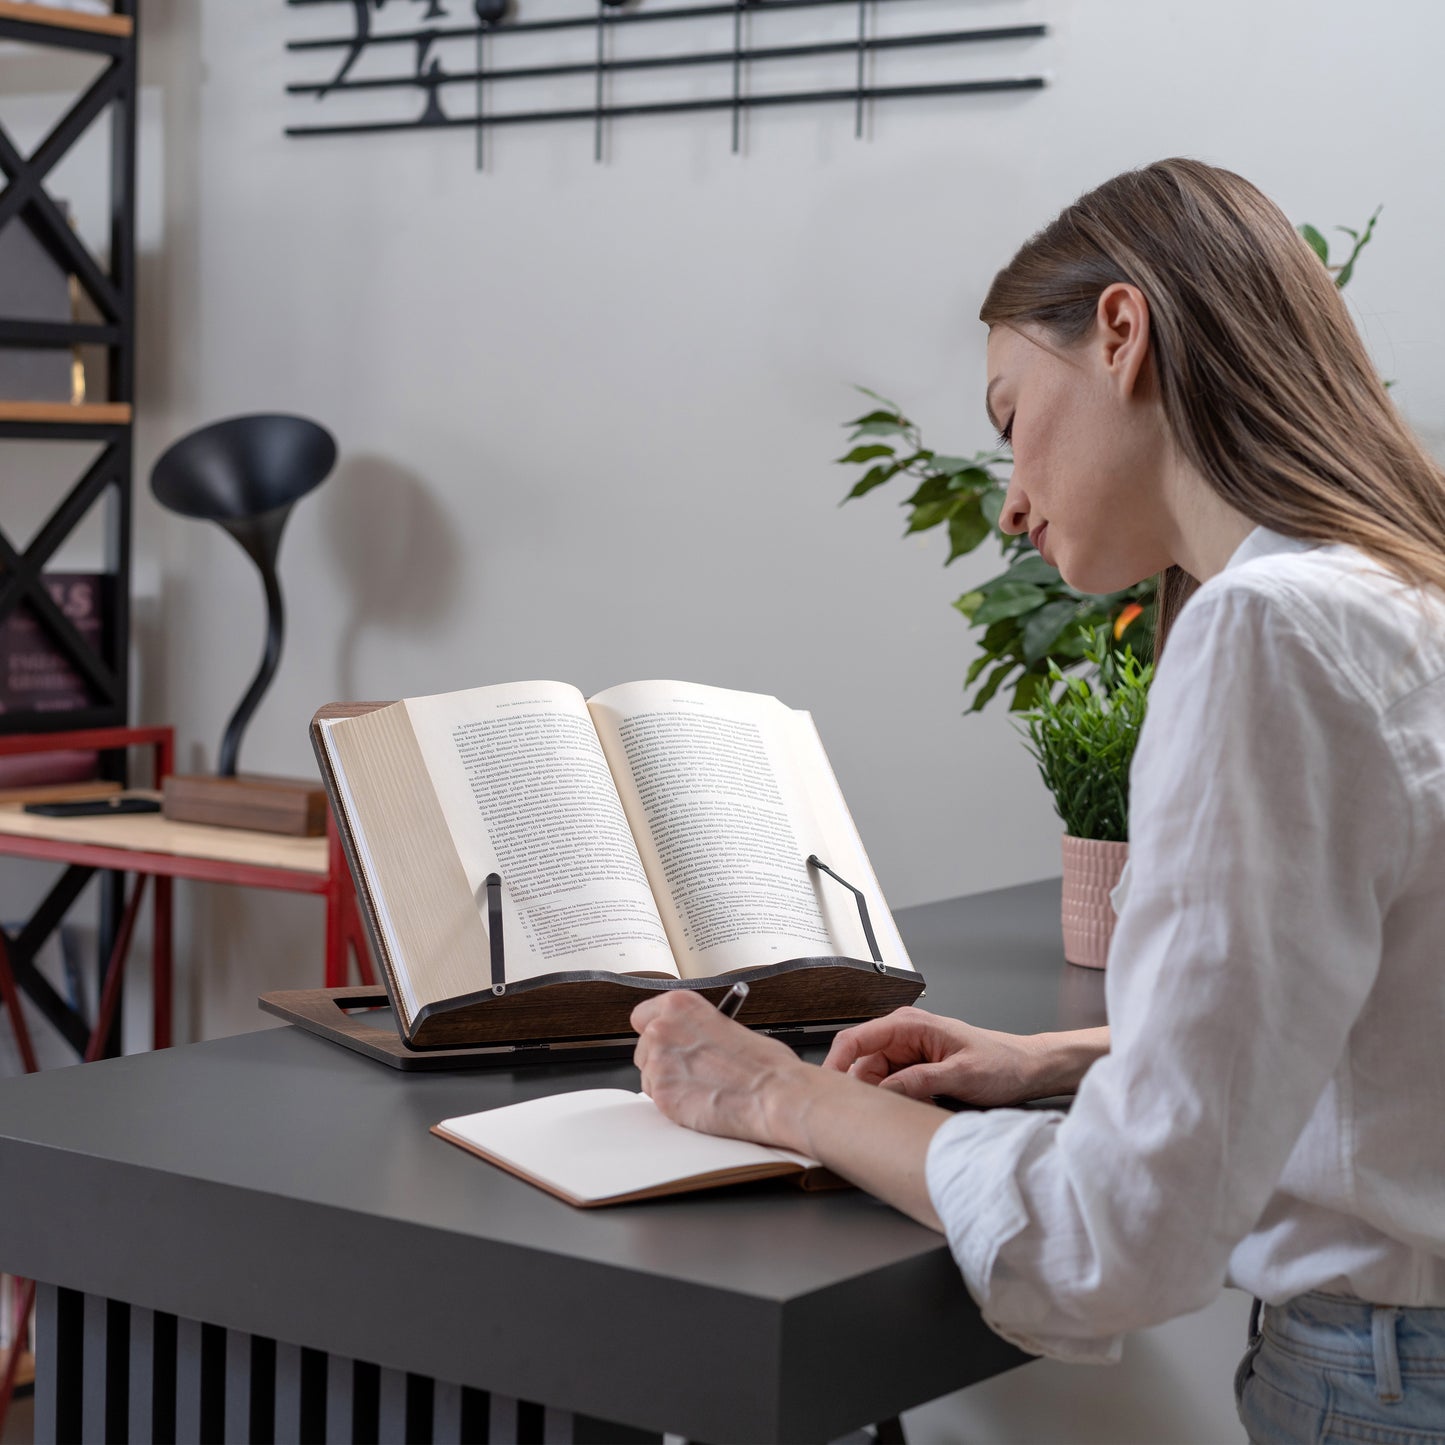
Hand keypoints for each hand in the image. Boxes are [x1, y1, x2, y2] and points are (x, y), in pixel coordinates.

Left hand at [631, 990, 810, 1146]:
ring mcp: (658, 1062)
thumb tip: (694, 1040)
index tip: (666, 1040)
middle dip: (662, 1059)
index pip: (643, 1015)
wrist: (774, 1094)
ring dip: (667, 1083)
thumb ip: (699, 1029)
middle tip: (688, 1071)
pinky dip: (672, 1103)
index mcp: (680, 1005)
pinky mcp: (660, 1094)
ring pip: (648, 1076)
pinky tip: (697, 1101)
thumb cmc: (764, 1064)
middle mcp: (662, 1029)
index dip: (656, 1030)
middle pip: (643, 1047)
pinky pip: (655, 1100)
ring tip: (699, 1088)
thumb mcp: (729, 1026)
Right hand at [822, 1006, 1058, 1105]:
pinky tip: (910, 1112)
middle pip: (860, 1065)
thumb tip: (886, 1091)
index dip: (835, 1063)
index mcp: (909, 1025)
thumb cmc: (1001, 1062)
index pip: (855, 1039)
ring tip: (902, 1113)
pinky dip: (895, 1102)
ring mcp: (907, 1054)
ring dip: (882, 1099)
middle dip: (862, 1091)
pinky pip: (890, 1088)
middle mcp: (902, 1036)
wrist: (1027, 1069)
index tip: (825, 1090)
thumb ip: (921, 1080)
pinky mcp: (914, 1070)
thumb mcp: (962, 1074)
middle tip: (869, 1117)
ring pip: (874, 1080)